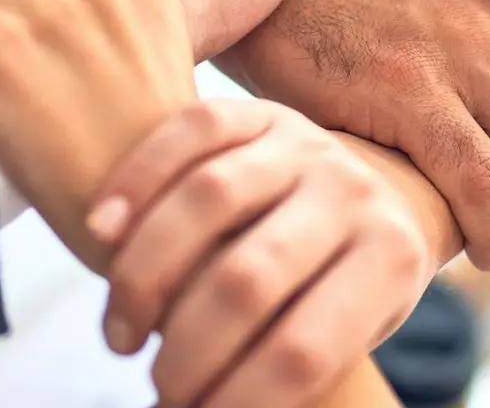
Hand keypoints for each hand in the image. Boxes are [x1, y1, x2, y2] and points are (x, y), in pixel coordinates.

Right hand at [89, 99, 432, 407]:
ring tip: (122, 335)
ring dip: (143, 277)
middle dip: (186, 349)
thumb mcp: (352, 327)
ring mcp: (307, 144)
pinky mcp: (263, 111)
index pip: (304, 350)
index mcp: (390, 261)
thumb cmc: (349, 286)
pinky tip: (99, 234)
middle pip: (246, 278)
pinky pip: (191, 130)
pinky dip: (135, 180)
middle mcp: (353, 194)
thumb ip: (296, 361)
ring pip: (208, 199)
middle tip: (159, 386)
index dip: (238, 398)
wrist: (379, 197)